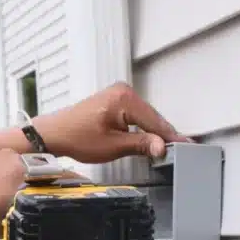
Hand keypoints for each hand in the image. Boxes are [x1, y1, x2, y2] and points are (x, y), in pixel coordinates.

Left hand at [32, 82, 191, 162]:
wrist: (54, 133)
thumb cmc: (76, 137)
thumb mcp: (112, 146)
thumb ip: (140, 145)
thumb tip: (161, 146)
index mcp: (124, 98)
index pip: (155, 121)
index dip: (170, 136)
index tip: (185, 145)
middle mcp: (123, 91)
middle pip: (152, 117)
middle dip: (163, 134)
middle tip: (180, 148)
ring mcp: (118, 94)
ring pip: (144, 116)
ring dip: (153, 131)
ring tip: (168, 146)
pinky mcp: (113, 100)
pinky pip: (135, 114)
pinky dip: (142, 126)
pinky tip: (150, 137)